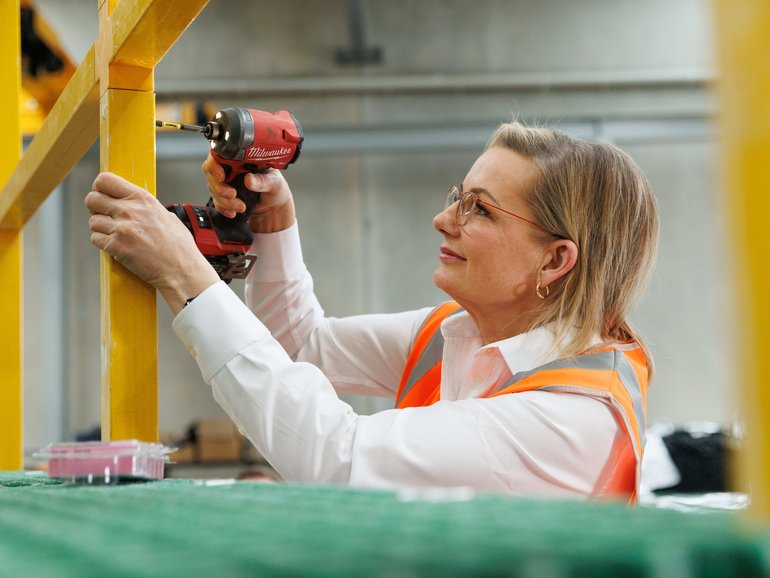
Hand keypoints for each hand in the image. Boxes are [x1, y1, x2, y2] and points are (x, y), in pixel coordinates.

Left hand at [85, 172, 219, 313]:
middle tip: (105, 215)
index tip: (103, 195)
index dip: (99, 188)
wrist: (181, 270)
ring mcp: (121, 228)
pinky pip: (96, 239)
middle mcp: (130, 210)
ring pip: (93, 221)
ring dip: (101, 228)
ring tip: (117, 235)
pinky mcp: (116, 246)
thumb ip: (145, 207)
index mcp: (142, 199)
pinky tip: (118, 246)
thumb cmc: (179, 247)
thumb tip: (133, 204)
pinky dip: (103, 243)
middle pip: (92, 199)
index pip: (105, 180)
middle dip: (95, 207)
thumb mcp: (166, 216)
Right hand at [201, 152, 295, 231]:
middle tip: (233, 195)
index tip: (221, 176)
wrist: (274, 205)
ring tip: (241, 207)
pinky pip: (216, 201)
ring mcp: (226, 181)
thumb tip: (249, 179)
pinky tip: (233, 213)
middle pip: (211, 172)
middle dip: (219, 187)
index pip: (220, 154)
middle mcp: (231, 167)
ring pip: (213, 188)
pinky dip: (223, 209)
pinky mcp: (224, 195)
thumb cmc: (275, 187)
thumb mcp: (275, 183)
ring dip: (224, 201)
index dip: (215, 164)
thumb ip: (263, 181)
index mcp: (241, 158)